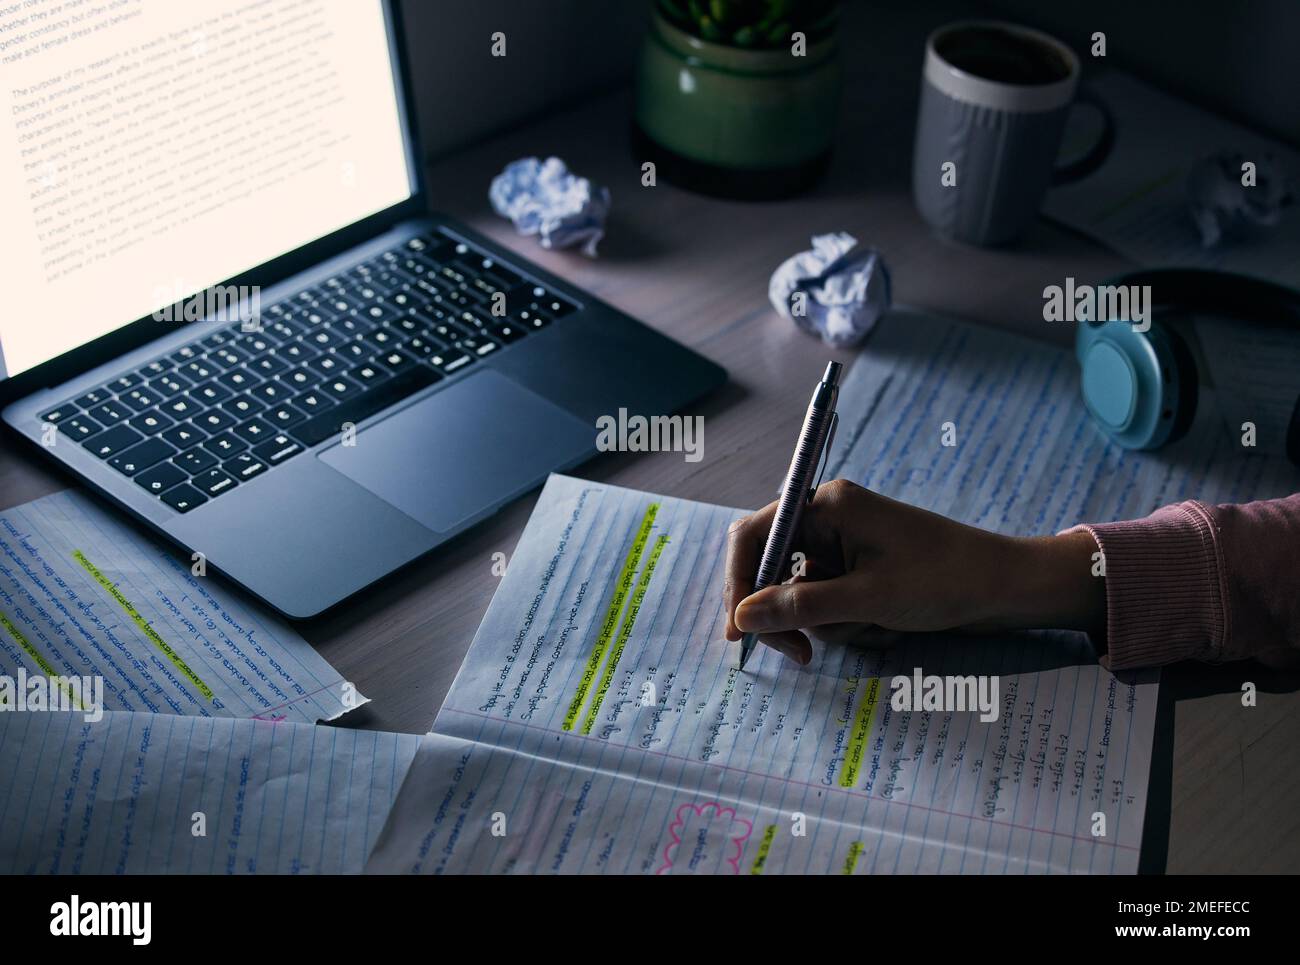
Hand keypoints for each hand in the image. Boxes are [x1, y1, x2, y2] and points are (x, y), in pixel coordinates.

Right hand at [723, 479, 1103, 664]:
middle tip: (800, 655)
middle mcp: (828, 518)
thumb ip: (800, 606)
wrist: (1004, 587)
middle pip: (772, 569)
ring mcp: (843, 544)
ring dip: (829, 623)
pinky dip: (847, 623)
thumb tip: (742, 616)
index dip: (738, 584)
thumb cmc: (943, 580)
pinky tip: (885, 626)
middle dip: (788, 614)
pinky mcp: (857, 568)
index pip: (754, 536)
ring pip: (800, 594)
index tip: (737, 634)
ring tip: (875, 628)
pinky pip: (827, 602)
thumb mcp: (867, 599)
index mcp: (826, 505)